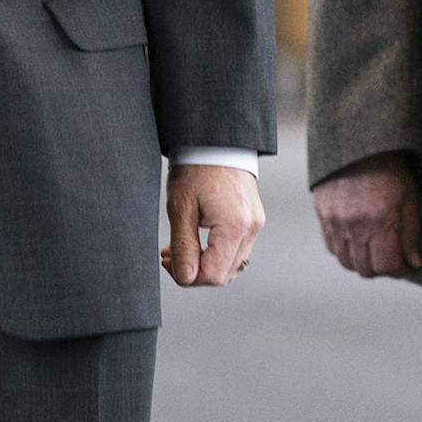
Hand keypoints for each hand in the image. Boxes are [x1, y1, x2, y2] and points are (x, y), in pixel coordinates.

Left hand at [161, 164, 264, 286]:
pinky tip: (196, 239)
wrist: (215, 143)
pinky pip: (236, 250)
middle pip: (224, 274)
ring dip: (204, 262)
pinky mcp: (253, 221)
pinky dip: (216, 251)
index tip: (167, 261)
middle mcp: (251, 230)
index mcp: (235, 227)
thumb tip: (185, 278)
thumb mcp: (180, 207)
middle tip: (168, 255)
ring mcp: (255, 226)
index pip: (214, 275)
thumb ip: (184, 246)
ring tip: (178, 247)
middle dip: (194, 271)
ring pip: (231, 264)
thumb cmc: (195, 169)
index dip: (188, 276)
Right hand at [313, 151, 421, 277]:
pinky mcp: (321, 213)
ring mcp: (333, 219)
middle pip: (365, 269)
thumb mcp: (409, 199)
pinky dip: (345, 250)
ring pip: (346, 261)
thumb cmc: (389, 169)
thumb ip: (410, 235)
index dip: (399, 270)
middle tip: (391, 257)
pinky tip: (357, 239)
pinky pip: (331, 246)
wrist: (356, 144)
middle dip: (382, 268)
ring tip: (374, 249)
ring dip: (362, 262)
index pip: (386, 266)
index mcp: (377, 221)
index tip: (405, 263)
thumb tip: (412, 262)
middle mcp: (352, 223)